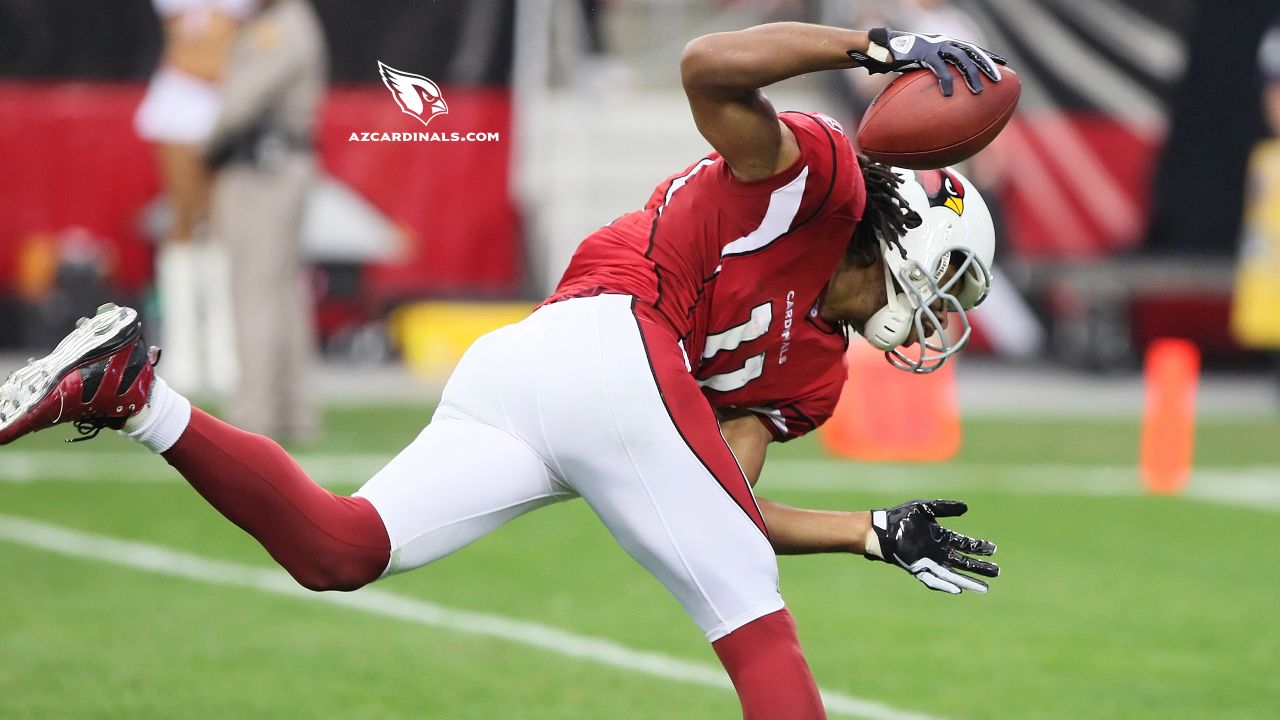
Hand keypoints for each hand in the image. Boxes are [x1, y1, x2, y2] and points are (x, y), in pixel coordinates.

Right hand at [848, 28, 1004, 95]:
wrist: (876, 48)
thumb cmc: (895, 61)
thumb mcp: (915, 67)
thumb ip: (927, 77)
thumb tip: (934, 99)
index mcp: (943, 43)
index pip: (971, 48)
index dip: (987, 56)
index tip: (1003, 65)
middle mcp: (942, 42)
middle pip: (971, 51)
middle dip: (987, 65)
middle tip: (998, 81)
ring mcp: (933, 45)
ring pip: (960, 58)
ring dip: (971, 74)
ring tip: (978, 92)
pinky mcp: (922, 52)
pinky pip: (938, 68)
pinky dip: (945, 81)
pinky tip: (949, 94)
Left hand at [863, 499, 998, 593]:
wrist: (881, 528)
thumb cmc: (901, 517)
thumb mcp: (926, 508)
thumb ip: (945, 508)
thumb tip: (966, 508)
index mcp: (941, 537)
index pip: (965, 544)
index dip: (979, 547)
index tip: (994, 549)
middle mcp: (938, 551)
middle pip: (964, 561)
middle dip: (980, 567)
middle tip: (997, 572)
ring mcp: (929, 561)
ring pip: (953, 573)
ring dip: (968, 580)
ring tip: (985, 588)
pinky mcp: (918, 568)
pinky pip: (934, 579)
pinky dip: (945, 585)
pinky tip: (957, 590)